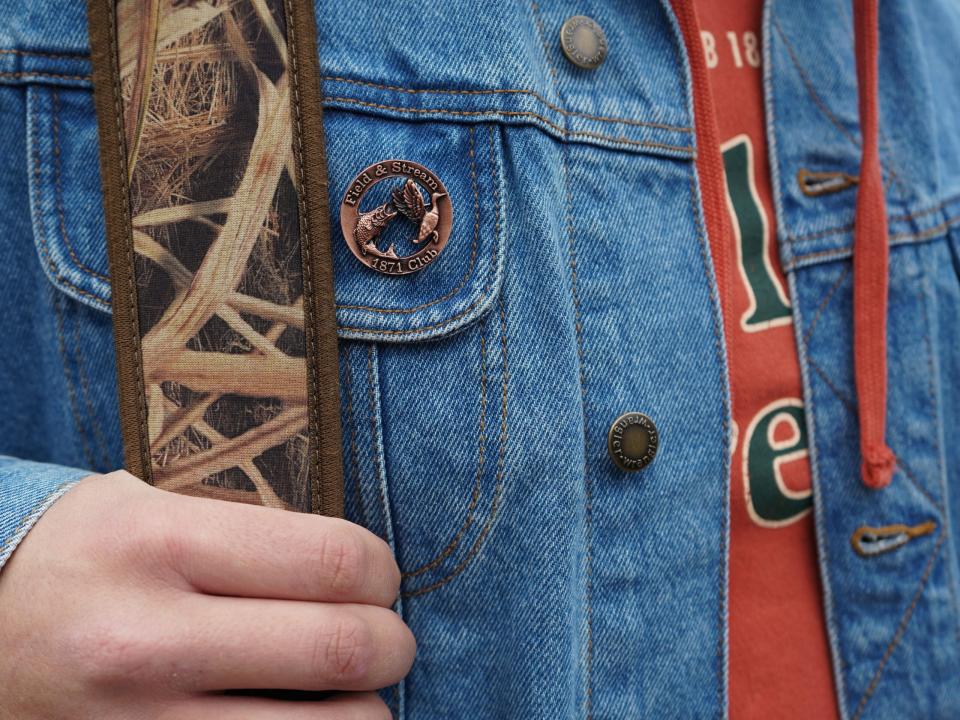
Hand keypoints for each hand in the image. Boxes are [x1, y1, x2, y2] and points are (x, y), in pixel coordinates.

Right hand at [0, 471, 412, 718]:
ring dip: (364, 716)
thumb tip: (360, 570)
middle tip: (387, 641)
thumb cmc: (82, 554)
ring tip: (351, 695)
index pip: (332, 559)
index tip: (379, 579)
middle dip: (391, 647)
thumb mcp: (149, 508)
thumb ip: (249, 531)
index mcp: (162, 543)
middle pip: (340, 649)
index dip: (382, 572)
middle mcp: (147, 637)